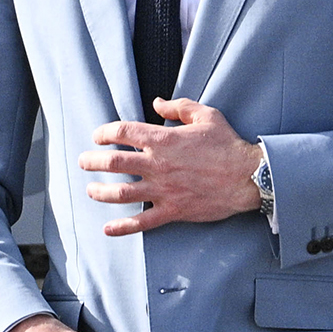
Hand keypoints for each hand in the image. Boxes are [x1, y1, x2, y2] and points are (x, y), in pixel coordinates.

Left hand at [79, 98, 261, 233]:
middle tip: (84, 162)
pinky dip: (122, 227)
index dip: (104, 132)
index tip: (97, 136)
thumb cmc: (228, 145)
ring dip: (100, 192)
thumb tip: (157, 103)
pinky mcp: (172, 210)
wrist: (248, 177)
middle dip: (92, 161)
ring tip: (90, 190)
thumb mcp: (206, 116)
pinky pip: (142, 221)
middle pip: (113, 162)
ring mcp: (163, 189)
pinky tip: (108, 228)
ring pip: (121, 193)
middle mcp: (158, 164)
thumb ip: (179, 107)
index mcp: (164, 139)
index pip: (123, 132)